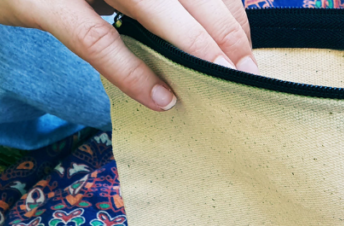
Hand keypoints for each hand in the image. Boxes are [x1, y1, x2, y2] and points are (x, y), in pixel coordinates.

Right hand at [0, 0, 255, 111]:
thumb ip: (143, 1)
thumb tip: (199, 31)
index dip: (229, 13)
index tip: (247, 50)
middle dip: (224, 33)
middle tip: (248, 73)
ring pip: (152, 5)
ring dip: (195, 46)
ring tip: (223, 81)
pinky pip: (95, 38)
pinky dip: (132, 71)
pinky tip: (162, 99)